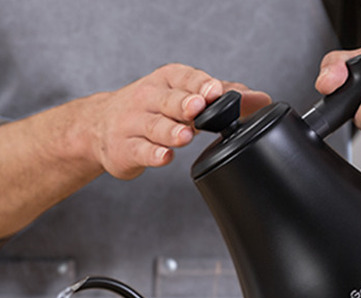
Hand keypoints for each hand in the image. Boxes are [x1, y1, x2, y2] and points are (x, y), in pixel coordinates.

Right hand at [77, 64, 270, 178]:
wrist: (99, 126)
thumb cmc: (153, 108)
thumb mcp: (184, 94)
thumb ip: (222, 96)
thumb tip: (262, 99)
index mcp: (166, 80)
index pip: (183, 77)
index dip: (199, 83)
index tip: (214, 90)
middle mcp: (148, 98)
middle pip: (168, 100)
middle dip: (185, 103)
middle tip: (199, 107)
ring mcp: (134, 123)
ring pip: (155, 126)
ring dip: (171, 131)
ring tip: (186, 136)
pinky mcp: (125, 148)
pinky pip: (140, 151)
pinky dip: (153, 154)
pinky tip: (165, 156)